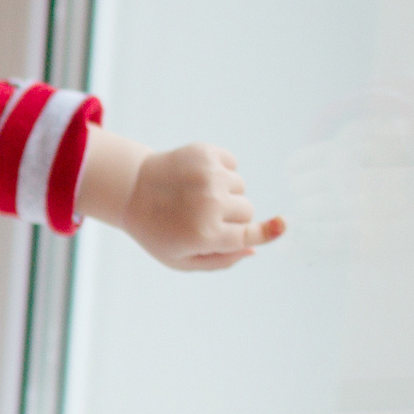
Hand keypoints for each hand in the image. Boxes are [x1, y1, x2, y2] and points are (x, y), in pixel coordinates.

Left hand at [120, 143, 283, 270]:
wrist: (130, 189)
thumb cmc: (157, 230)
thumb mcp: (180, 259)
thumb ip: (219, 261)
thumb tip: (253, 249)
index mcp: (205, 234)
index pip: (247, 235)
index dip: (267, 232)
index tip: (283, 224)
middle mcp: (210, 204)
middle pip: (248, 211)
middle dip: (233, 215)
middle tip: (201, 215)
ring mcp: (209, 176)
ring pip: (241, 187)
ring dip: (225, 192)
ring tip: (194, 195)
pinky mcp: (205, 153)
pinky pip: (233, 164)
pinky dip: (221, 170)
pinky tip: (196, 177)